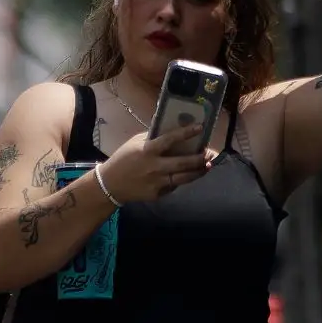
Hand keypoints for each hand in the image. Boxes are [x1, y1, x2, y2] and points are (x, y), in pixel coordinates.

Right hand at [98, 123, 212, 202]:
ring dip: (198, 172)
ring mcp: (157, 182)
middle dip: (200, 158)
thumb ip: (153, 138)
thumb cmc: (124, 158)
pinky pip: (174, 186)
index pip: (170, 139)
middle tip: (211, 153)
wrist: (110, 184)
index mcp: (148, 150)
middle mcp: (154, 167)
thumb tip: (173, 131)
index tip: (201, 127)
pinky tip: (188, 175)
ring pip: (184, 178)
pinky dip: (182, 180)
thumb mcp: (135, 143)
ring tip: (207, 166)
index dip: (187, 133)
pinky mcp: (158, 194)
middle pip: (183, 163)